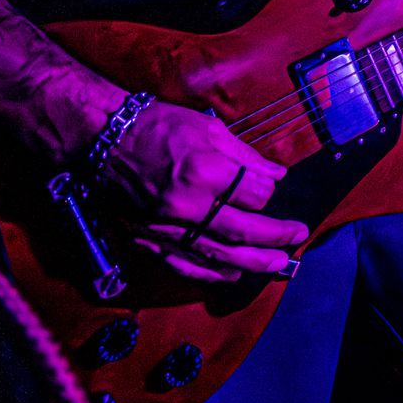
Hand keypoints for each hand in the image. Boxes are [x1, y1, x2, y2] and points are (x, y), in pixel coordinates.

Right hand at [101, 100, 309, 282]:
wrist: (105, 140)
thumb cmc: (158, 127)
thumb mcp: (208, 129)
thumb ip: (245, 156)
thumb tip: (277, 176)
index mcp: (205, 171)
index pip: (254, 194)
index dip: (268, 193)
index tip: (270, 190)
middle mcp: (188, 205)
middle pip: (243, 230)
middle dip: (275, 237)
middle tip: (297, 238)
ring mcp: (167, 227)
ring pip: (217, 254)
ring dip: (251, 262)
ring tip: (276, 265)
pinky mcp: (149, 239)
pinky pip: (184, 265)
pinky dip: (211, 274)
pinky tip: (231, 275)